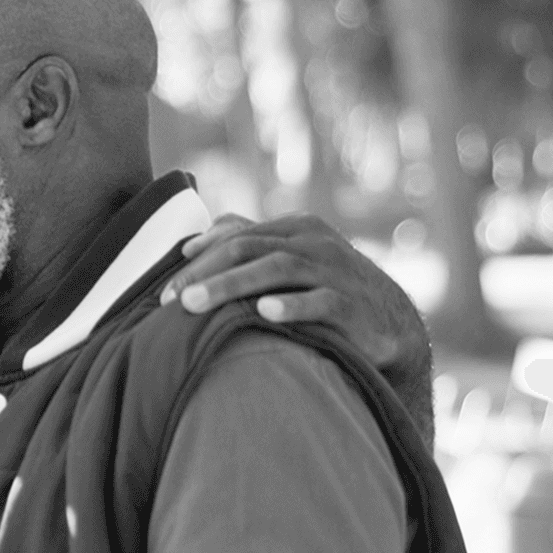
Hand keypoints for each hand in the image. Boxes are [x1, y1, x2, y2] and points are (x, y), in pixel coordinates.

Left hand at [163, 213, 425, 379]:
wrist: (389, 323)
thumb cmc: (325, 289)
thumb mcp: (290, 259)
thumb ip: (246, 243)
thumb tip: (192, 243)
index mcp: (296, 228)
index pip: (236, 237)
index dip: (198, 259)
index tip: (163, 286)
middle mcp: (315, 243)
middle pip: (249, 249)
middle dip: (204, 274)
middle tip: (168, 301)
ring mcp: (336, 271)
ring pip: (278, 270)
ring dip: (231, 286)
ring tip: (194, 305)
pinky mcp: (354, 304)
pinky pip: (321, 301)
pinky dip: (293, 305)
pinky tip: (264, 312)